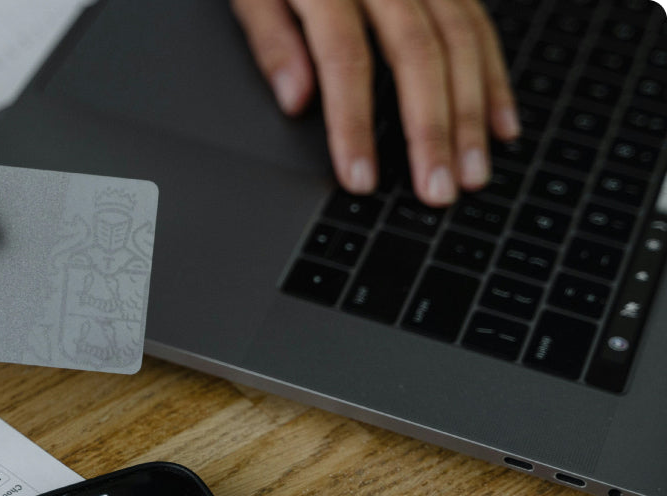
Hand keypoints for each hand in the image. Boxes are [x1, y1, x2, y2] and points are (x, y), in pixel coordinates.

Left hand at [232, 0, 520, 205]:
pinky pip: (479, 25)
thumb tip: (296, 100)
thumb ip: (272, 38)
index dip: (355, 123)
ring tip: (474, 173)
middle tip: (437, 192)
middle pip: (417, 53)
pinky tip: (503, 125)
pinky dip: (494, 77)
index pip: (346, 57)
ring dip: (473, 112)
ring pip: (460, 40)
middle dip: (430, 129)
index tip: (361, 179)